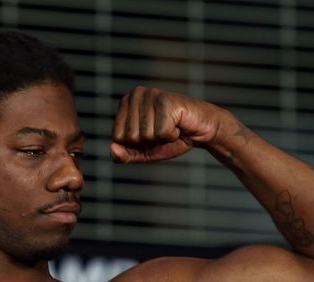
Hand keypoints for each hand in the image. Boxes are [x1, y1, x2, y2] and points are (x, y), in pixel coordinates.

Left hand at [111, 86, 234, 162]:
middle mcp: (135, 94)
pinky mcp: (166, 100)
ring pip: (145, 135)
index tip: (150, 134)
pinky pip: (161, 133)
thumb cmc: (169, 138)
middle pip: (131, 136)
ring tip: (171, 126)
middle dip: (149, 141)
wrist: (200, 129)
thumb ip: (125, 155)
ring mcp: (150, 94)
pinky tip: (178, 124)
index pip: (117, 137)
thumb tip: (112, 149)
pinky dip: (172, 135)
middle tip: (163, 129)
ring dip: (162, 138)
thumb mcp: (143, 151)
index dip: (136, 144)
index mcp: (125, 103)